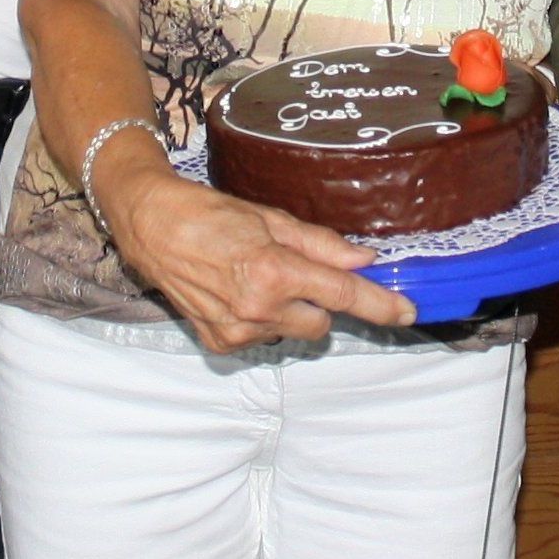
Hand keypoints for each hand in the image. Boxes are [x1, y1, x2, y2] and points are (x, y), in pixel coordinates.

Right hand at [106, 159, 415, 353]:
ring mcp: (237, 331)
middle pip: (321, 322)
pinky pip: (263, 337)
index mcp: (275, 272)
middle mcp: (258, 309)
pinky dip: (260, 319)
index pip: (342, 295)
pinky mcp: (220, 343)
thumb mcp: (272, 219)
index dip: (379, 304)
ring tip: (256, 276)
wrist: (152, 228)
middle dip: (320, 301)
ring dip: (288, 311)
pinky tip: (237, 293)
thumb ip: (322, 246)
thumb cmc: (211, 214)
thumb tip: (364, 261)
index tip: (406, 312)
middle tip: (293, 270)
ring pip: (291, 331)